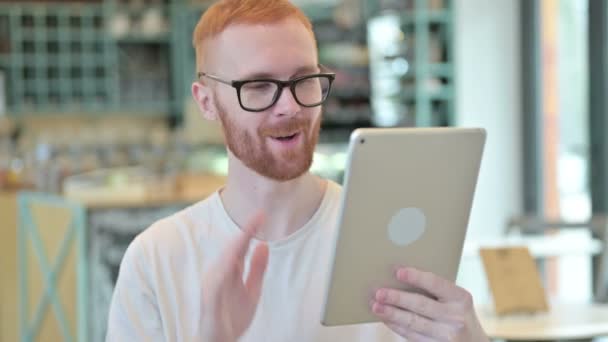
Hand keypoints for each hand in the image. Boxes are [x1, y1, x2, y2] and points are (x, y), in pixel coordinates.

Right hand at [201, 212, 268, 341]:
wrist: (220, 341)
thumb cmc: (232, 316)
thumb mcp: (252, 290)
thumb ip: (257, 268)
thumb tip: (264, 244)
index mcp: (230, 270)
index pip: (241, 246)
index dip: (251, 230)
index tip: (261, 215)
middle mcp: (220, 274)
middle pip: (233, 249)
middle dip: (244, 232)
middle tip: (258, 217)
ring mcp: (214, 286)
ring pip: (224, 262)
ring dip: (235, 246)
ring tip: (247, 232)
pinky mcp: (210, 300)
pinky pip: (217, 284)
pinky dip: (224, 271)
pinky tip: (234, 260)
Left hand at [370, 267, 487, 341]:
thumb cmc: (458, 314)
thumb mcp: (456, 301)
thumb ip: (436, 291)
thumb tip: (399, 278)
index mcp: (461, 298)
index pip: (436, 283)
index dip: (416, 277)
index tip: (398, 271)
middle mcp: (456, 317)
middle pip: (421, 305)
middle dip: (397, 298)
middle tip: (379, 292)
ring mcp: (447, 336)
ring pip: (413, 323)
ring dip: (391, 314)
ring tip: (375, 306)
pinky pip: (412, 336)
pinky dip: (396, 326)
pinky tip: (386, 319)